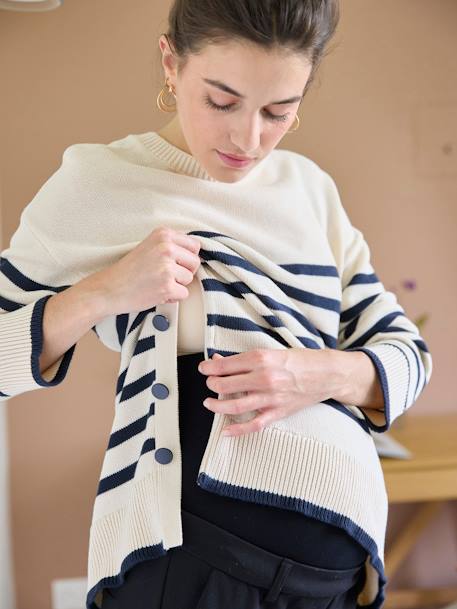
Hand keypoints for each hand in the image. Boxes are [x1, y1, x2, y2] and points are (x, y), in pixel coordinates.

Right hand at [89, 226, 200, 316]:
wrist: (109, 288)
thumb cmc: (129, 270)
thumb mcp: (149, 247)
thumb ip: (170, 246)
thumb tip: (195, 254)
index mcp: (163, 234)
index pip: (194, 245)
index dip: (187, 258)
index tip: (175, 263)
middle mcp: (166, 247)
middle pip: (195, 262)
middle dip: (185, 272)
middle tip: (166, 276)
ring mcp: (167, 266)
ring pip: (190, 279)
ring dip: (177, 285)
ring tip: (158, 283)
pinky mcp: (167, 285)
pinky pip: (184, 294)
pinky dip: (172, 297)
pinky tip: (157, 292)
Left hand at [198, 348, 344, 436]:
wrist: (327, 373)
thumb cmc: (300, 360)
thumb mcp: (271, 352)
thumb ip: (245, 359)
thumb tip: (219, 361)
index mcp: (261, 358)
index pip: (225, 365)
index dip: (209, 367)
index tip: (204, 368)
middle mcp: (264, 378)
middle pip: (225, 385)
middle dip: (211, 384)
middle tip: (210, 383)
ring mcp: (271, 397)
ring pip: (235, 405)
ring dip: (216, 405)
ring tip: (209, 402)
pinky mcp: (278, 412)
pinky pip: (254, 425)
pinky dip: (238, 430)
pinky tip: (225, 431)